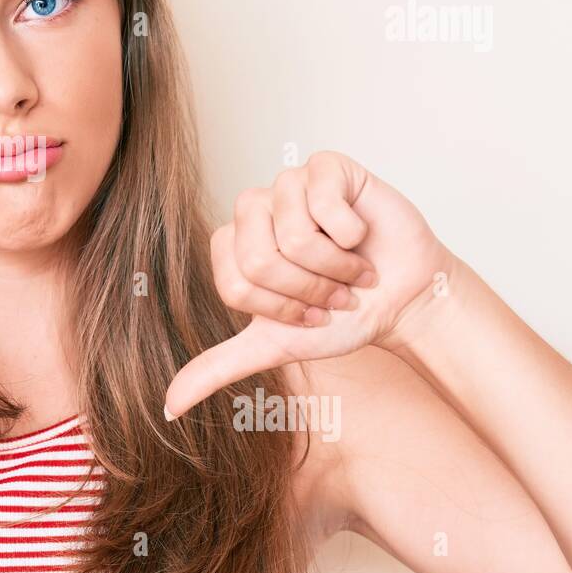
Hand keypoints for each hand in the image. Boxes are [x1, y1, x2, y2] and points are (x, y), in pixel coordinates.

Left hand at [163, 150, 456, 418]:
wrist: (404, 298)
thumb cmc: (341, 318)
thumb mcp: (274, 347)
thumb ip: (217, 369)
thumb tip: (168, 406)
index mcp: (233, 244)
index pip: (236, 283)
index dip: (280, 308)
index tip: (308, 313)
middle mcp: (254, 208)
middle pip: (260, 258)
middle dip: (308, 290)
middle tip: (334, 293)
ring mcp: (288, 183)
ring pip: (295, 234)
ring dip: (335, 266)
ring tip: (352, 268)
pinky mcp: (325, 166)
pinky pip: (325, 201)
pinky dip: (352, 232)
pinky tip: (361, 234)